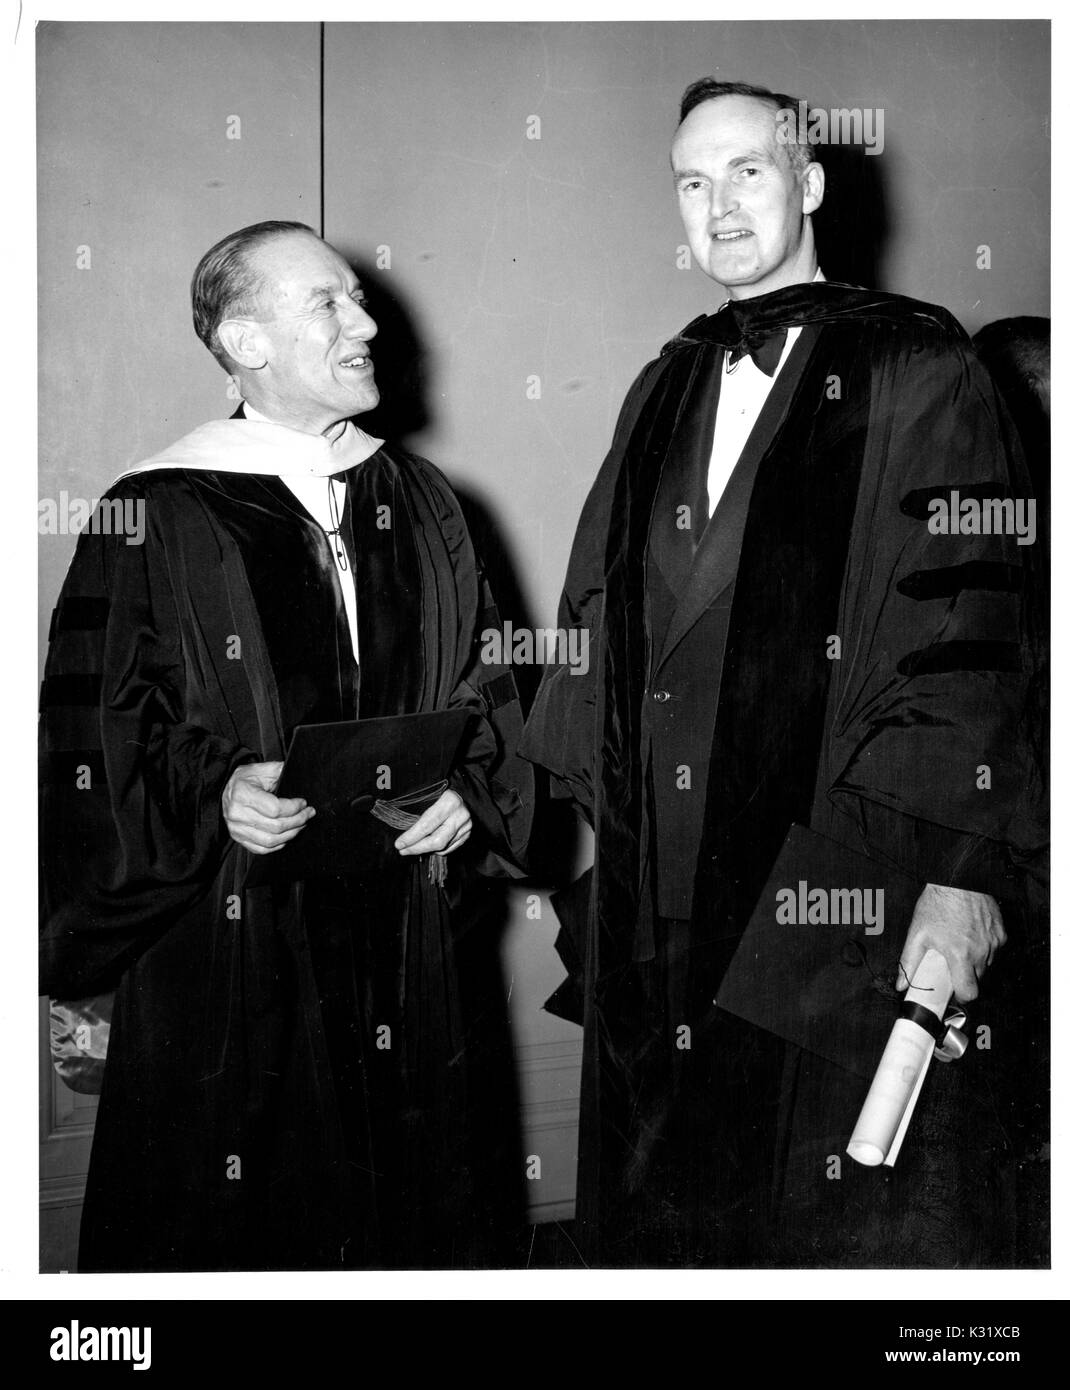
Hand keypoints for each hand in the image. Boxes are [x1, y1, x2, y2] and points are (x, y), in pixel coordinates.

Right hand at [222, 761, 314, 854]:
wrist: (225, 789)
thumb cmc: (244, 779)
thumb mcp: (260, 769)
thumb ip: (278, 770)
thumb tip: (298, 772)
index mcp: (243, 794)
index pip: (275, 809)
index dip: (294, 808)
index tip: (303, 803)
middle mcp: (238, 814)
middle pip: (276, 827)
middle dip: (298, 821)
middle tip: (308, 813)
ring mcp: (237, 829)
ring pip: (271, 841)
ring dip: (291, 834)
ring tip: (301, 824)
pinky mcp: (238, 838)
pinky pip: (262, 849)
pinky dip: (278, 845)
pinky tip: (287, 835)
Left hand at [394, 788, 471, 857]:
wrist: (461, 792)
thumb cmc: (438, 793)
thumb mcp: (426, 796)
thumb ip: (416, 814)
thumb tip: (403, 836)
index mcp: (449, 801)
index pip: (427, 825)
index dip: (411, 837)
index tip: (399, 844)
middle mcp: (460, 815)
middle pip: (437, 841)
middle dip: (417, 848)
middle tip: (403, 851)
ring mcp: (466, 826)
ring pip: (442, 847)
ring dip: (425, 850)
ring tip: (413, 847)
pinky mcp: (467, 834)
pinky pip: (449, 848)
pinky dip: (436, 849)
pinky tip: (427, 845)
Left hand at [897, 883, 1005, 1002]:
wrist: (958, 880)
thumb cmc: (938, 904)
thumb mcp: (917, 933)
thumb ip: (909, 961)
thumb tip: (902, 983)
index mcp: (960, 955)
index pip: (970, 992)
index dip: (962, 995)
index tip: (954, 991)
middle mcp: (980, 951)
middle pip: (978, 979)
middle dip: (965, 976)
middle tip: (952, 964)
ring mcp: (993, 942)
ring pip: (986, 964)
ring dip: (975, 961)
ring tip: (960, 945)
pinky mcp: (1001, 933)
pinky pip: (994, 949)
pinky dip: (984, 947)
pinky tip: (971, 935)